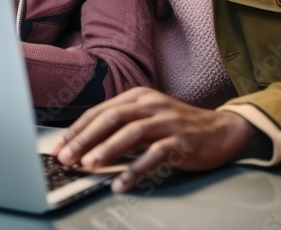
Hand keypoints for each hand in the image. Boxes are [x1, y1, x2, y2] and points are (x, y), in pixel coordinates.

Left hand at [50, 87, 256, 192]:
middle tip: (67, 158)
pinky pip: (156, 155)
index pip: (99, 111)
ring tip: (89, 166)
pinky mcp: (182, 140)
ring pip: (132, 133)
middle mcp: (150, 105)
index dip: (77, 130)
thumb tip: (86, 145)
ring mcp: (167, 121)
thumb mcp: (147, 118)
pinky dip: (137, 170)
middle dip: (85, 139)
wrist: (221, 130)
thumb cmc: (178, 127)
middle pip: (111, 118)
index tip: (58, 147)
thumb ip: (121, 127)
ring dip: (107, 150)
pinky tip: (122, 183)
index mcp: (138, 97)